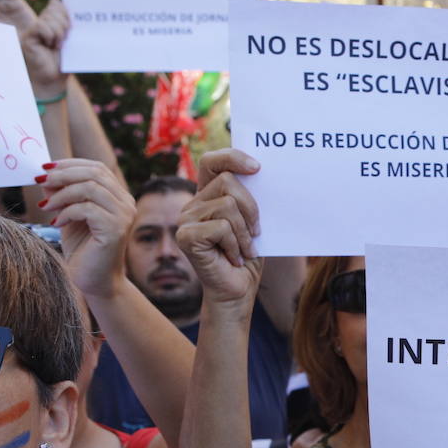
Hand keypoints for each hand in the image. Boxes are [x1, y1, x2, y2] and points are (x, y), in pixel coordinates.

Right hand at [20, 0, 69, 98]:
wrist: (54, 80)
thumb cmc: (62, 62)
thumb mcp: (69, 39)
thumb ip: (66, 22)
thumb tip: (57, 2)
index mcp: (49, 22)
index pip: (56, 4)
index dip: (65, 14)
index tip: (70, 30)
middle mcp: (39, 23)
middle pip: (54, 9)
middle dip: (64, 25)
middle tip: (62, 42)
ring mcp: (32, 30)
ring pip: (49, 19)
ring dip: (58, 34)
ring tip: (56, 46)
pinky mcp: (27, 37)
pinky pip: (42, 27)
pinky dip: (50, 36)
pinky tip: (48, 46)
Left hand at [39, 159, 135, 298]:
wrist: (94, 281)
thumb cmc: (82, 249)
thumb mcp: (69, 215)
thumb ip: (62, 194)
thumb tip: (46, 174)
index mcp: (118, 197)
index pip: (97, 168)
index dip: (70, 164)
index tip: (45, 168)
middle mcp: (126, 203)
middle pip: (95, 173)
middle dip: (63, 174)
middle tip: (40, 181)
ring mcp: (123, 216)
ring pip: (90, 188)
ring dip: (62, 194)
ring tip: (46, 207)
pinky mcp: (116, 230)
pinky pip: (87, 209)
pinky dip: (67, 212)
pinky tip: (56, 224)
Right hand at [176, 149, 263, 308]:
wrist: (238, 290)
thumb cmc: (247, 255)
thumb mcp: (253, 221)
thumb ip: (250, 197)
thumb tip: (261, 172)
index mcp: (207, 195)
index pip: (212, 161)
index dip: (233, 157)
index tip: (257, 168)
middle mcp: (192, 203)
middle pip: (228, 182)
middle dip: (251, 208)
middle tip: (255, 233)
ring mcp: (185, 219)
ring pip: (228, 205)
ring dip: (245, 232)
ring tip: (245, 248)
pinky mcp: (185, 236)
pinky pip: (222, 227)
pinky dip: (235, 244)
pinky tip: (234, 257)